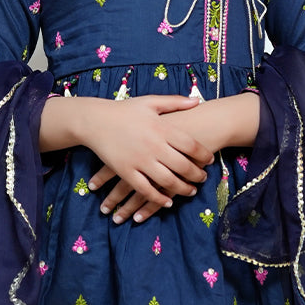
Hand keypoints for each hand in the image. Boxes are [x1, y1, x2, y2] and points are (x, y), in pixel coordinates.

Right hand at [82, 95, 213, 223]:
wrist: (94, 120)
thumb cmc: (124, 110)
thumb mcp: (150, 101)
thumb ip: (175, 102)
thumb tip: (197, 101)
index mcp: (161, 128)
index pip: (191, 146)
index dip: (204, 155)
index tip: (210, 161)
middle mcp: (153, 146)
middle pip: (183, 166)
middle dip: (197, 175)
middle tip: (203, 179)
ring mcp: (140, 161)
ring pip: (168, 181)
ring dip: (182, 189)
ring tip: (191, 191)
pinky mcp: (126, 172)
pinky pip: (146, 190)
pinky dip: (158, 199)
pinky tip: (167, 202)